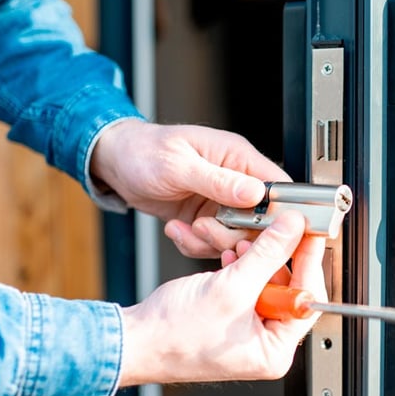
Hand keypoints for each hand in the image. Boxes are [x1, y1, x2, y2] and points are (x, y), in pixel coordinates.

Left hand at [90, 119, 290, 257]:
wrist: (116, 163)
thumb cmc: (144, 151)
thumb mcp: (179, 165)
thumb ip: (219, 180)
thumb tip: (256, 192)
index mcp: (238, 157)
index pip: (277, 186)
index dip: (277, 212)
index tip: (259, 230)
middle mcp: (235, 181)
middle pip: (259, 220)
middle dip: (233, 233)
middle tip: (205, 228)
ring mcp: (221, 202)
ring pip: (236, 237)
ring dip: (210, 241)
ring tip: (186, 228)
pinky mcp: (206, 219)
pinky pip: (212, 243)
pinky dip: (193, 244)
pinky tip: (176, 229)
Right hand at [118, 211, 326, 384]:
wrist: (134, 339)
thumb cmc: (173, 335)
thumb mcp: (231, 287)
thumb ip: (267, 254)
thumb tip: (292, 230)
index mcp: (274, 350)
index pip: (307, 299)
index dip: (308, 261)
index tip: (309, 233)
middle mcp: (265, 343)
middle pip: (288, 287)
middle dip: (275, 256)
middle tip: (277, 229)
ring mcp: (247, 329)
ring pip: (265, 281)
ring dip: (254, 258)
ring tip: (241, 243)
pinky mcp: (231, 315)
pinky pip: (247, 284)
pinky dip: (240, 266)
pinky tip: (230, 255)